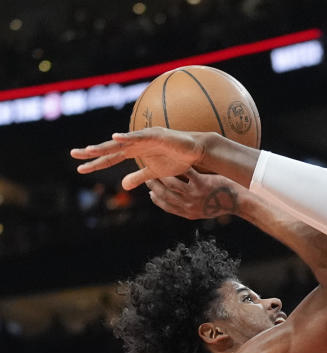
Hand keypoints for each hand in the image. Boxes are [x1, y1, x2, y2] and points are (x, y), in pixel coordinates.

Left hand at [70, 128, 207, 189]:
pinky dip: (128, 137)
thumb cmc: (176, 159)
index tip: (80, 169)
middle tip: (73, 154)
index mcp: (133, 152)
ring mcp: (144, 138)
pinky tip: (116, 137)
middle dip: (92, 152)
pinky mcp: (155, 135)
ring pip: (120, 142)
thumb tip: (123, 186)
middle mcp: (135, 143)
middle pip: (110, 148)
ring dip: (105, 146)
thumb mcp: (154, 173)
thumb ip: (138, 177)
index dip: (95, 164)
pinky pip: (139, 137)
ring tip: (89, 150)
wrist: (195, 151)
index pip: (110, 158)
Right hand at [146, 169, 241, 219]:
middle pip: (164, 194)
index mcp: (189, 213)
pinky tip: (176, 159)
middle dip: (153, 184)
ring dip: (162, 173)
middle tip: (149, 175)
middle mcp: (190, 206)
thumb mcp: (205, 210)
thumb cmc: (222, 202)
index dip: (155, 198)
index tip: (150, 192)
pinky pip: (185, 173)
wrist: (240, 201)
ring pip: (170, 183)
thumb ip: (191, 207)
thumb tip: (177, 200)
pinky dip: (179, 166)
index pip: (166, 206)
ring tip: (159, 166)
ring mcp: (196, 195)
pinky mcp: (202, 184)